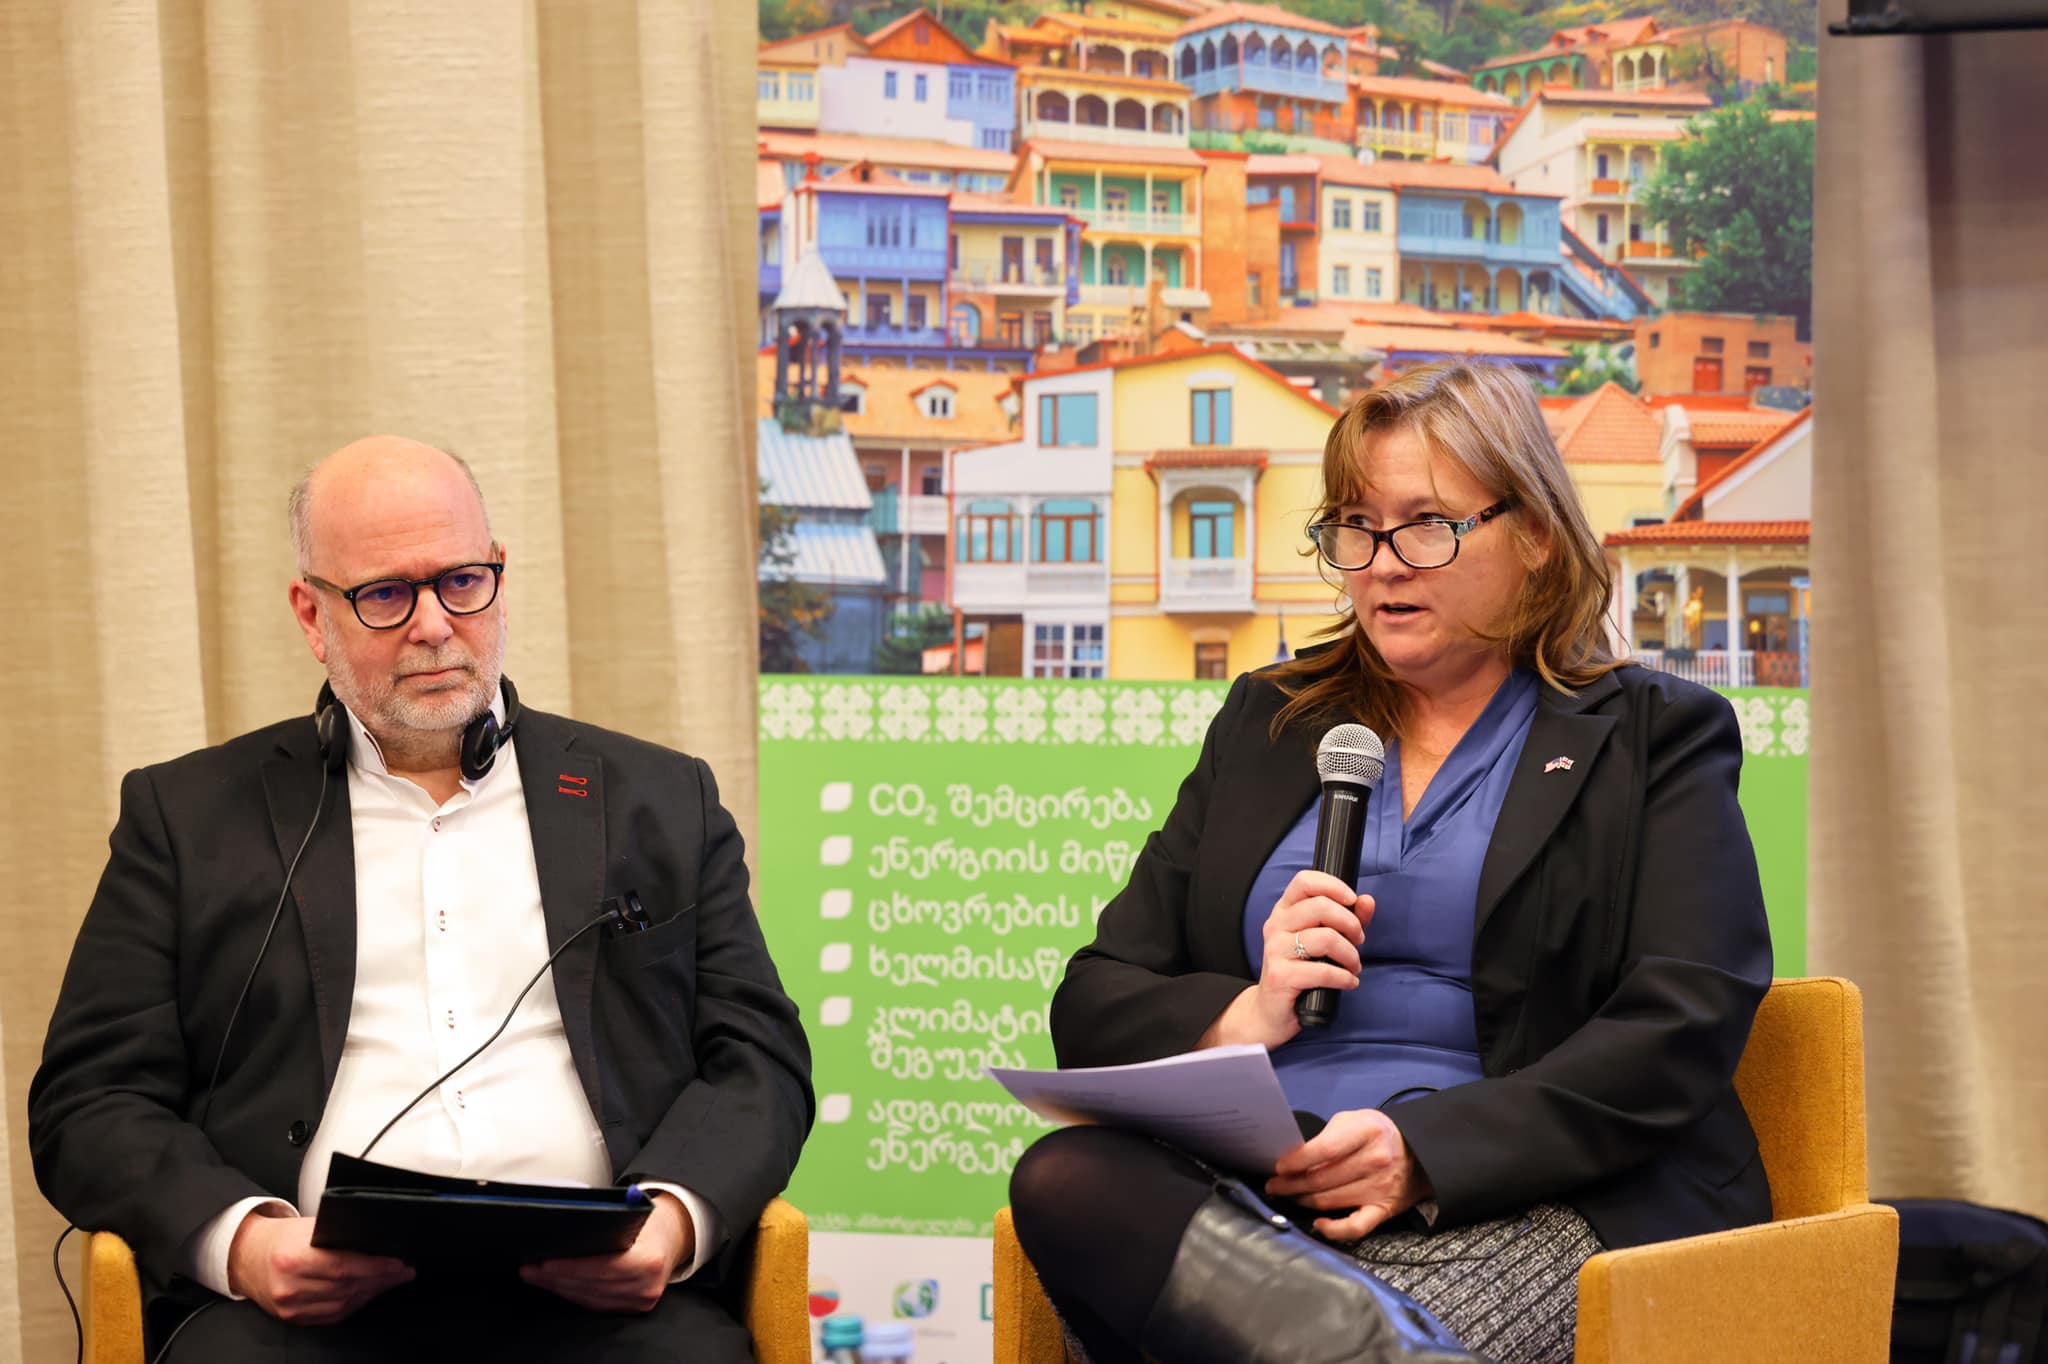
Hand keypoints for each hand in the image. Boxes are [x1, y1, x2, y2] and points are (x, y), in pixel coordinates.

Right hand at [227, 1212, 413, 1324]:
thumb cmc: (283, 1239)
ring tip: (391, 1280)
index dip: (375, 1267)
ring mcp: (290, 1307)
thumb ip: (339, 1234)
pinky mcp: (293, 1318)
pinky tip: (368, 1292)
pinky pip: (332, 1316)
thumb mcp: (309, 1227)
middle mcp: (289, 1287)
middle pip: (347, 1287)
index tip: (398, 1264)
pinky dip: (355, 1304)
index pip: (343, 1267)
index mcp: (292, 1258)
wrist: (248, 1258)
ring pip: (343, 1304)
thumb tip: (379, 1240)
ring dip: (372, 1292)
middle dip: (382, 1280)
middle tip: (404, 1271)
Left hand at [520, 1192, 693, 1313]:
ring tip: (537, 1275)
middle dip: (556, 1277)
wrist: (675, 1235)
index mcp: (649, 1259)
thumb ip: (608, 1221)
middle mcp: (648, 1284)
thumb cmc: (650, 1220)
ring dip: (560, 1287)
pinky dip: (575, 1295)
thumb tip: (568, 1223)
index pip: (603, 1268)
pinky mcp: (636, 1307)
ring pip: (591, 1298)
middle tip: (530, 1268)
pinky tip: (558, 1285)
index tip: (545, 1263)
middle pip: (592, 1285)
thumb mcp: (634, 1213)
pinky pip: (597, 1305)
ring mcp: (643, 1299)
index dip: (571, 1268)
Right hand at [1199, 870, 1372, 1050]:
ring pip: (1325, 938)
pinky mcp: (1280, 975)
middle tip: (1358, 941)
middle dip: (1351, 924)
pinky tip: (1349, 982)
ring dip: (1350, 955)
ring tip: (1353, 966)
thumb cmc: (1301, 972)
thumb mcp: (1324, 941)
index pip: (1305, 881)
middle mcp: (1276, 925)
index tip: (1352, 900)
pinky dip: (1344, 978)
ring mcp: (1275, 950)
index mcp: (1284, 911)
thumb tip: (1367, 901)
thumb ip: (1347, 919)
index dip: (1333, 886)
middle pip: (1320, 906)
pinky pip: (1323, 971)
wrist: (1272, 1011)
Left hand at [1265, 1108, 1428, 1240]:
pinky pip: (1355, 1227)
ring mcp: (1380, 1187)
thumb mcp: (1353, 1121)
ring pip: (1330, 1201)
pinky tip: (1318, 1223)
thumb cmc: (1376, 1135)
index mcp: (1367, 1132)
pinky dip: (1333, 1229)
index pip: (1325, 1150)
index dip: (1297, 1161)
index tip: (1278, 1167)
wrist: (1418, 1153)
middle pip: (1322, 1179)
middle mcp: (1376, 1160)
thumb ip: (1326, 1136)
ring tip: (1288, 1195)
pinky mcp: (1383, 1210)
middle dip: (1291, 1184)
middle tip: (1274, 1185)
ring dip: (1304, 1200)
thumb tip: (1292, 1157)